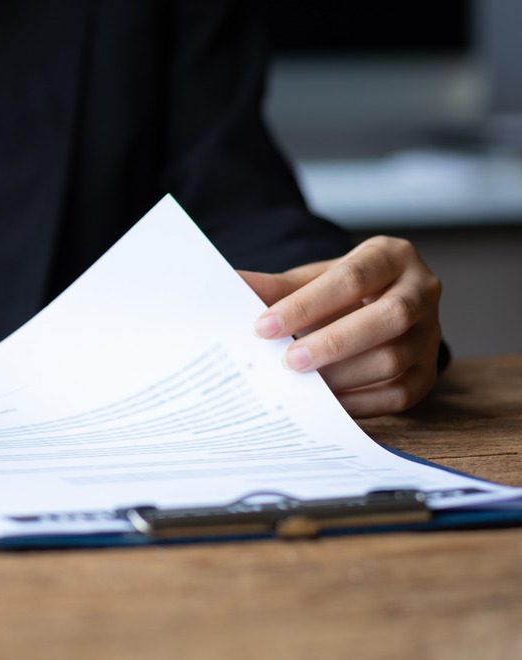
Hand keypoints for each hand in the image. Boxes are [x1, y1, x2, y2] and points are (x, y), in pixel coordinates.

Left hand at [239, 236, 442, 416]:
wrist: (380, 306)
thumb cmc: (342, 291)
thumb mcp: (312, 279)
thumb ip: (276, 287)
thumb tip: (229, 287)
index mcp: (391, 257)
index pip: (351, 277)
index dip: (306, 304)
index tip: (263, 327)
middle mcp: (422, 291)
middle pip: (389, 316)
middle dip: (334, 342)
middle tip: (288, 362)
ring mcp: (431, 333)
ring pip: (395, 358)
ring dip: (343, 375)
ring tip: (301, 385)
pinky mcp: (429, 371)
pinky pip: (400, 393)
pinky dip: (360, 401)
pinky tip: (326, 403)